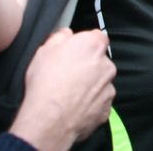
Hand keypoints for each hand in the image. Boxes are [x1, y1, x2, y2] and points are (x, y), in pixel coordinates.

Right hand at [9, 29, 115, 148]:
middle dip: (87, 65)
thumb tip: (66, 34)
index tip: (75, 51)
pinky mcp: (107, 107)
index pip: (97, 37)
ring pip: (100, 81)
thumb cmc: (46, 84)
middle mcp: (106, 64)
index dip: (85, 43)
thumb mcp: (44, 51)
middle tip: (68, 74)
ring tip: (69, 93)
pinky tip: (74, 106)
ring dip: (90, 85)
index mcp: (93, 46)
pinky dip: (90, 103)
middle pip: (100, 60)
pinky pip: (99, 101)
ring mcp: (108, 87)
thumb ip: (60, 37)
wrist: (49, 119)